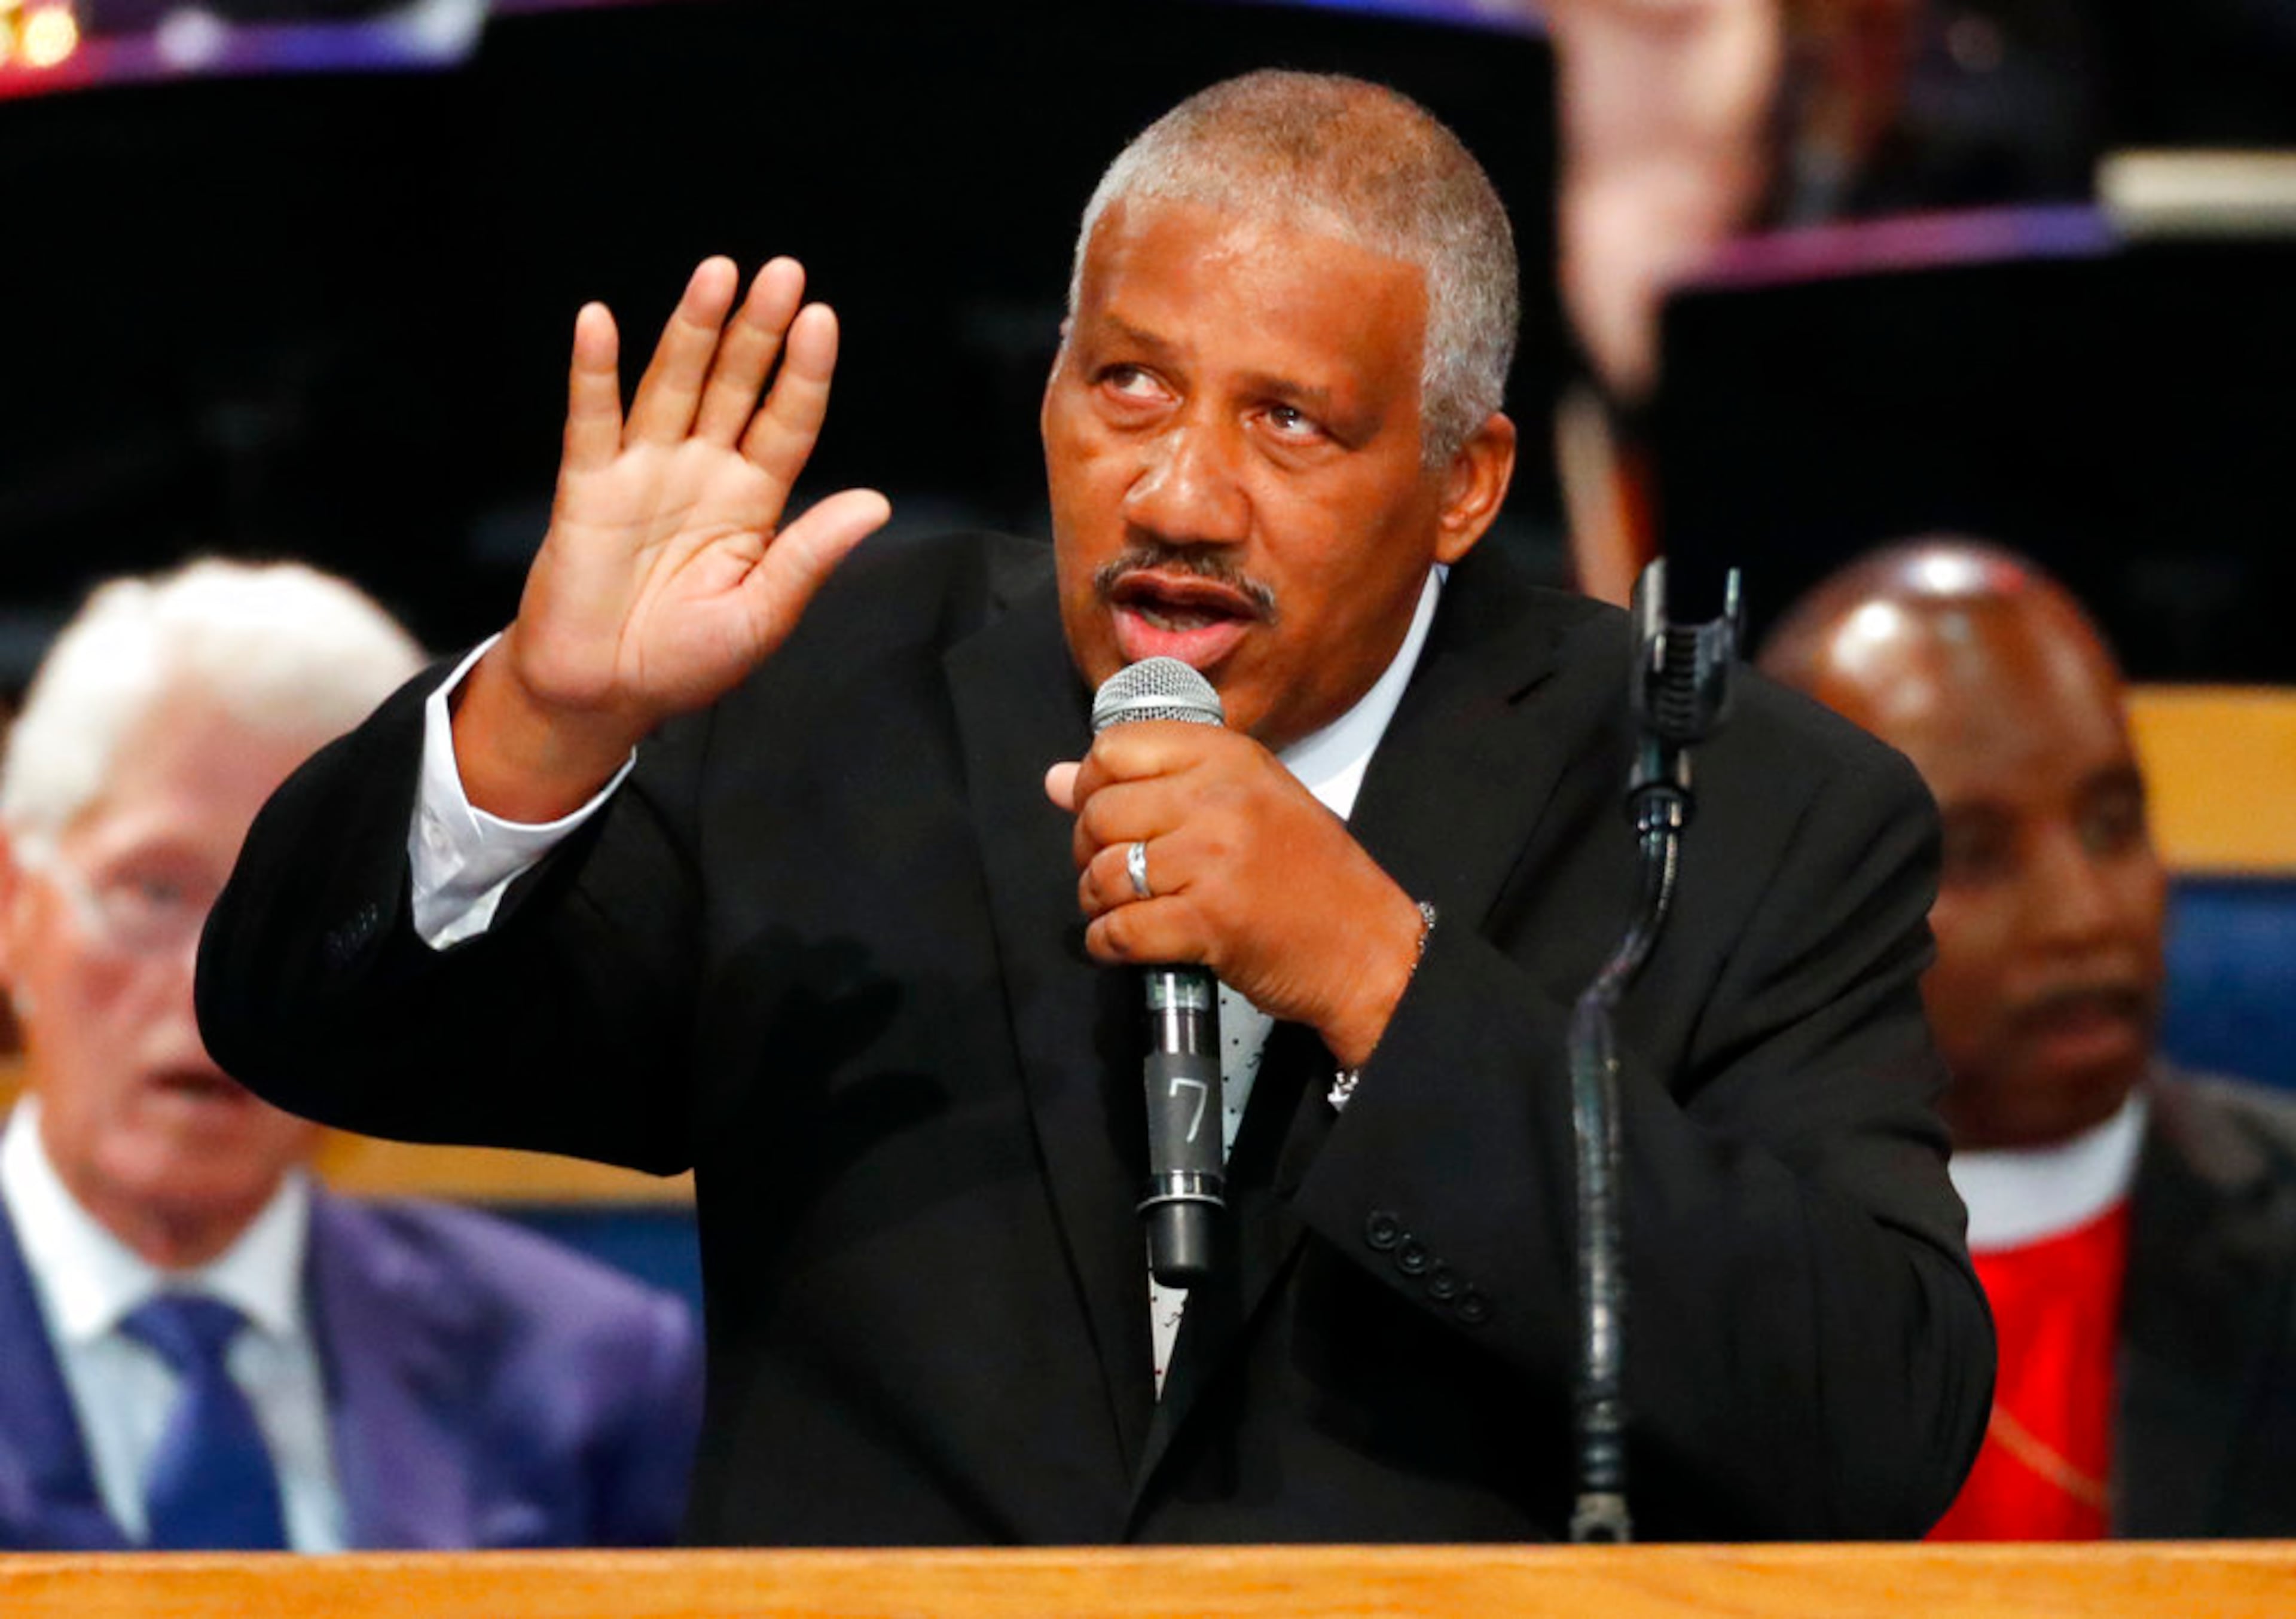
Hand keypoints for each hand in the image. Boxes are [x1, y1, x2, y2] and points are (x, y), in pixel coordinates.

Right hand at [457, 257, 890, 819]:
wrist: (602, 695)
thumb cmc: (684, 662)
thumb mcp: (762, 614)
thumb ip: (810, 555)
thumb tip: (878, 502)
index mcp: (753, 502)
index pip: (787, 422)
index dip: (804, 372)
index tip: (822, 319)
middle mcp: (702, 472)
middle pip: (735, 385)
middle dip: (758, 330)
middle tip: (782, 272)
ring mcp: (644, 473)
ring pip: (672, 385)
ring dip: (693, 329)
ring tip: (717, 274)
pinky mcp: (587, 488)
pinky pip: (591, 420)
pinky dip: (592, 370)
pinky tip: (598, 320)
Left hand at [1046, 724, 1427, 1067]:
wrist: (1368, 947)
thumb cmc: (1310, 876)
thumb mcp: (1245, 802)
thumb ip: (1155, 784)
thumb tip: (1057, 781)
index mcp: (1229, 758)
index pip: (1116, 749)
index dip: (1092, 784)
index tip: (1104, 813)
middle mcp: (1218, 800)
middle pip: (1102, 812)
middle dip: (1089, 850)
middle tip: (1112, 872)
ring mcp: (1212, 861)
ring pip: (1106, 872)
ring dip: (1097, 900)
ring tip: (1121, 909)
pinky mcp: (1207, 922)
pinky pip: (1121, 930)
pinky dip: (1107, 943)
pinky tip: (1122, 944)